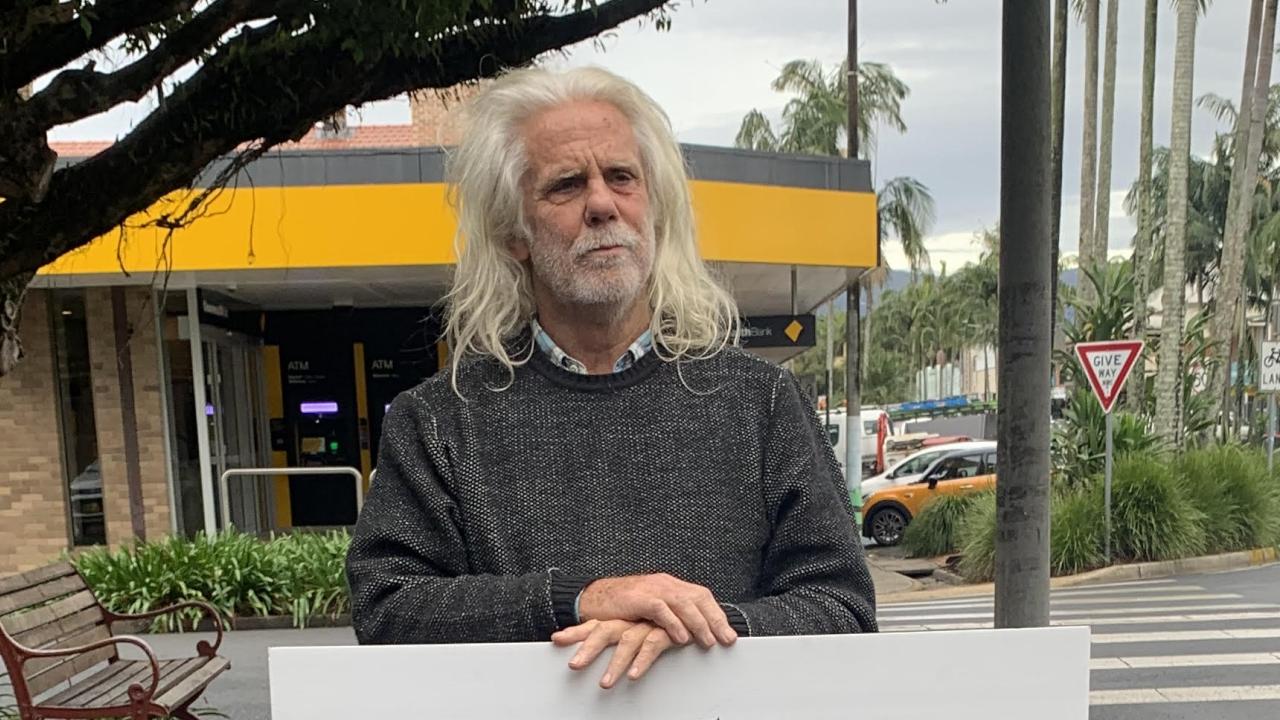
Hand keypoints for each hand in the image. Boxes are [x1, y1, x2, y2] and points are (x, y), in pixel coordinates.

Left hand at [552, 619, 676, 688]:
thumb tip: (611, 652)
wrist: (696, 607)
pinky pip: (652, 646)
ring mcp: (649, 624)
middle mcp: (634, 620)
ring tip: (605, 683)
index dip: (576, 632)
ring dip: (615, 663)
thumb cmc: (668, 621)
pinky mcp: (668, 632)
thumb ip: (626, 637)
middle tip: (574, 665)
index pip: (595, 624)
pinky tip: (634, 675)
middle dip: (587, 648)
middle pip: (604, 631)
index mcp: (624, 619)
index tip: (556, 639)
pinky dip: (642, 661)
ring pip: (627, 642)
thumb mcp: (642, 629)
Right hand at [577, 573, 736, 647]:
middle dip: (714, 620)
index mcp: (670, 585)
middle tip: (726, 640)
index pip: (701, 596)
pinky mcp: (637, 598)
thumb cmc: (623, 608)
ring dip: (698, 623)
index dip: (717, 615)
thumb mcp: (652, 610)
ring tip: (707, 642)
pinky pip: (660, 609)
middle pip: (697, 598)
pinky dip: (673, 623)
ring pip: (682, 603)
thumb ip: (672, 616)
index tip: (729, 635)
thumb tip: (695, 634)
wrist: (593, 598)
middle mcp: (664, 584)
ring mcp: (651, 588)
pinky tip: (681, 638)